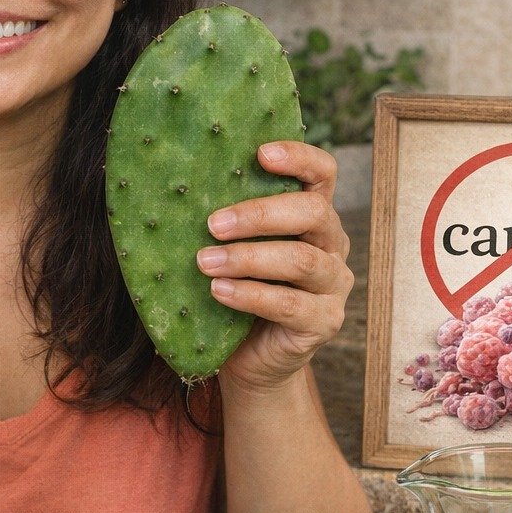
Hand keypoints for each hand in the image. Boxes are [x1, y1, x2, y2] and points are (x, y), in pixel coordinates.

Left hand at [196, 141, 352, 392]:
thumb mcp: (235, 248)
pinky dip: (250, 295)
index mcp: (315, 217)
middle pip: (314, 213)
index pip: (323, 174)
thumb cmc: (237, 291)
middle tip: (213, 224)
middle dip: (260, 214)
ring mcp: (333, 286)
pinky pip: (289, 304)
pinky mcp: (325, 322)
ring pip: (300, 261)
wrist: (250, 359)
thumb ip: (230, 221)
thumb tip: (178, 185)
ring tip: (205, 262)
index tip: (260, 153)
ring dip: (247, 258)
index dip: (299, 158)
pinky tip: (218, 292)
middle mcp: (333, 245)